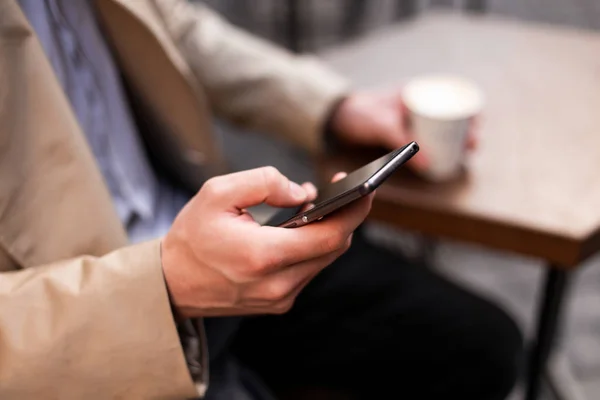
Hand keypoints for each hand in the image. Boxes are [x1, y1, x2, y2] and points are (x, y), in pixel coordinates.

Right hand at [162, 167, 372, 318]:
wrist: (170, 285)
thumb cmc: (191, 236)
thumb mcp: (218, 193)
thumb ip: (264, 183)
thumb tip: (304, 192)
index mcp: (263, 256)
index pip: (331, 235)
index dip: (355, 209)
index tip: (367, 187)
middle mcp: (278, 284)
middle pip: (334, 247)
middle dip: (344, 215)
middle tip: (344, 187)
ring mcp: (280, 298)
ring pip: (324, 259)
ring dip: (328, 230)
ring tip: (321, 205)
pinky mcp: (279, 303)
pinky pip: (309, 270)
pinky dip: (312, 246)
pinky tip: (303, 228)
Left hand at [329, 90, 477, 170]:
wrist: (336, 118)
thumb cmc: (358, 114)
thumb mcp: (380, 124)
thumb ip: (401, 141)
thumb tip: (428, 163)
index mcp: (415, 91)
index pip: (452, 95)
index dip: (470, 110)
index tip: (476, 128)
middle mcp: (417, 101)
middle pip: (452, 113)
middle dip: (466, 129)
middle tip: (473, 146)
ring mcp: (411, 116)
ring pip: (441, 127)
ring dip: (454, 139)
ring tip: (464, 155)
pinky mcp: (404, 130)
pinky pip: (429, 136)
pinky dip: (439, 145)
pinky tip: (445, 157)